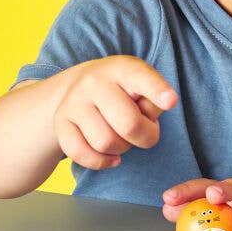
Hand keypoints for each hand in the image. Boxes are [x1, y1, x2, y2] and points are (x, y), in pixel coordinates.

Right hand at [53, 56, 177, 170]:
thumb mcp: (143, 86)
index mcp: (123, 69)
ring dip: (122, 149)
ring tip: (124, 136)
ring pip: (106, 143)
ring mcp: (74, 102)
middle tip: (146, 131)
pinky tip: (112, 156)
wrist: (78, 86)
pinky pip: (82, 154)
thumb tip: (146, 122)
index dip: (157, 91)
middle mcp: (94, 82)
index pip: (141, 78)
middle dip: (146, 137)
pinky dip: (102, 162)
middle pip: (129, 124)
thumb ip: (153, 101)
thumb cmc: (124, 90)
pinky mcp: (60, 122)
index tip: (171, 101)